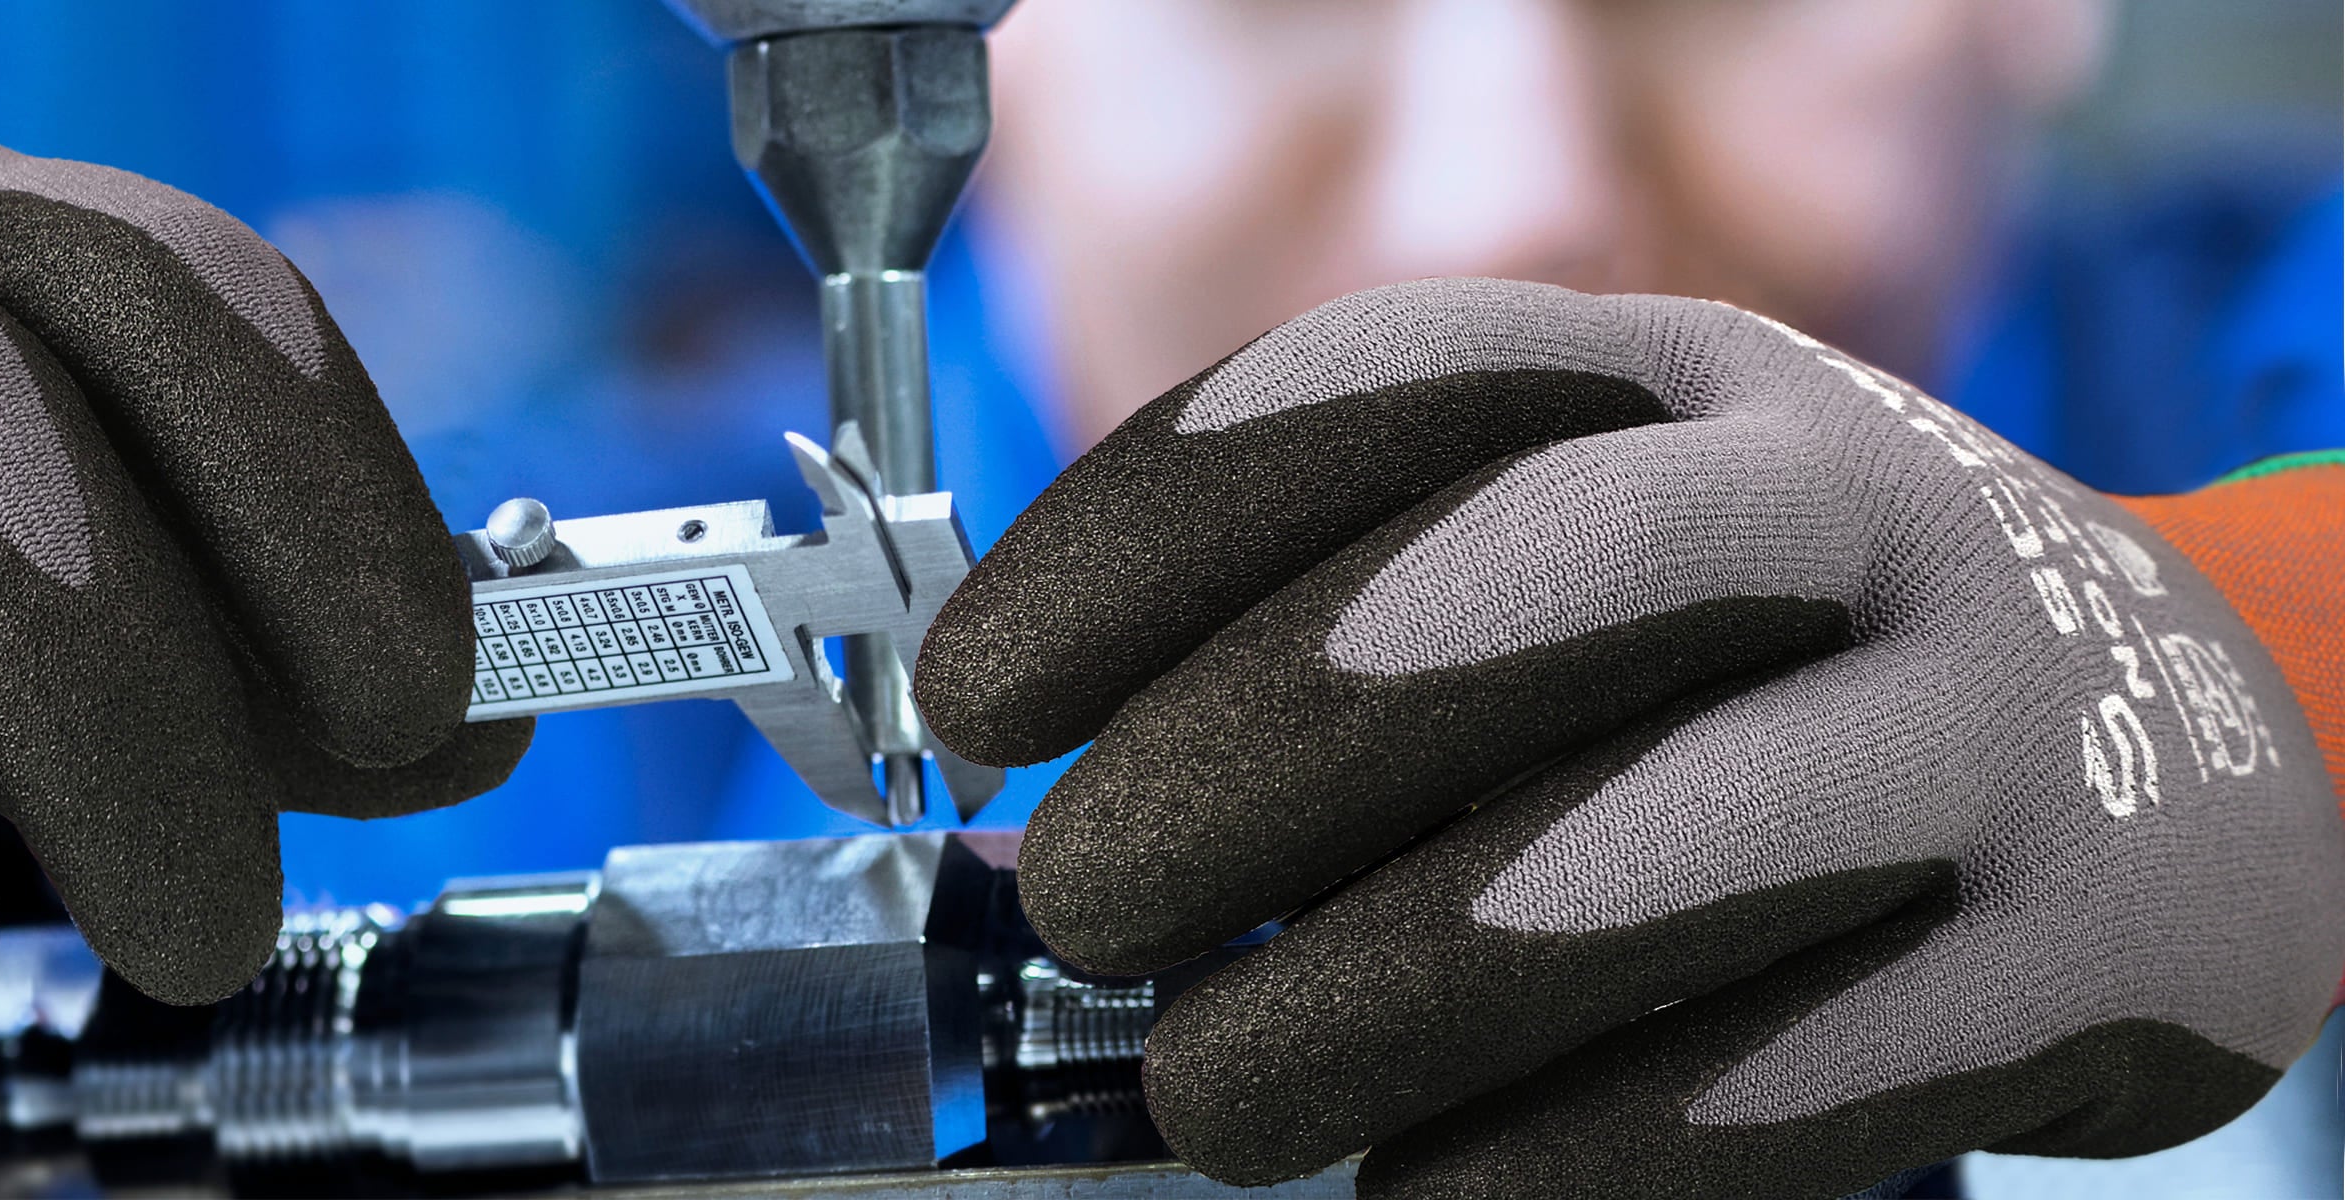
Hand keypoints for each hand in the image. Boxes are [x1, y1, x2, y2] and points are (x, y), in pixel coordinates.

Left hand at [918, 278, 2344, 1196]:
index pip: (1378, 386)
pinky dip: (1581, 1145)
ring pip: (1654, 843)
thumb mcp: (1605, 549)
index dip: (1141, 532)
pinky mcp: (2085, 947)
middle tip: (1086, 903)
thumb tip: (1068, 787)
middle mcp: (1840, 506)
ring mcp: (1982, 717)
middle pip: (1515, 583)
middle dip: (1248, 758)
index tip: (981, 695)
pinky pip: (1799, 1064)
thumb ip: (1378, 609)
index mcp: (1680, 382)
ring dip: (1385, 988)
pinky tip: (1432, 1186)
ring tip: (1214, 1096)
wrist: (2186, 736)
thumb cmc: (1782, 658)